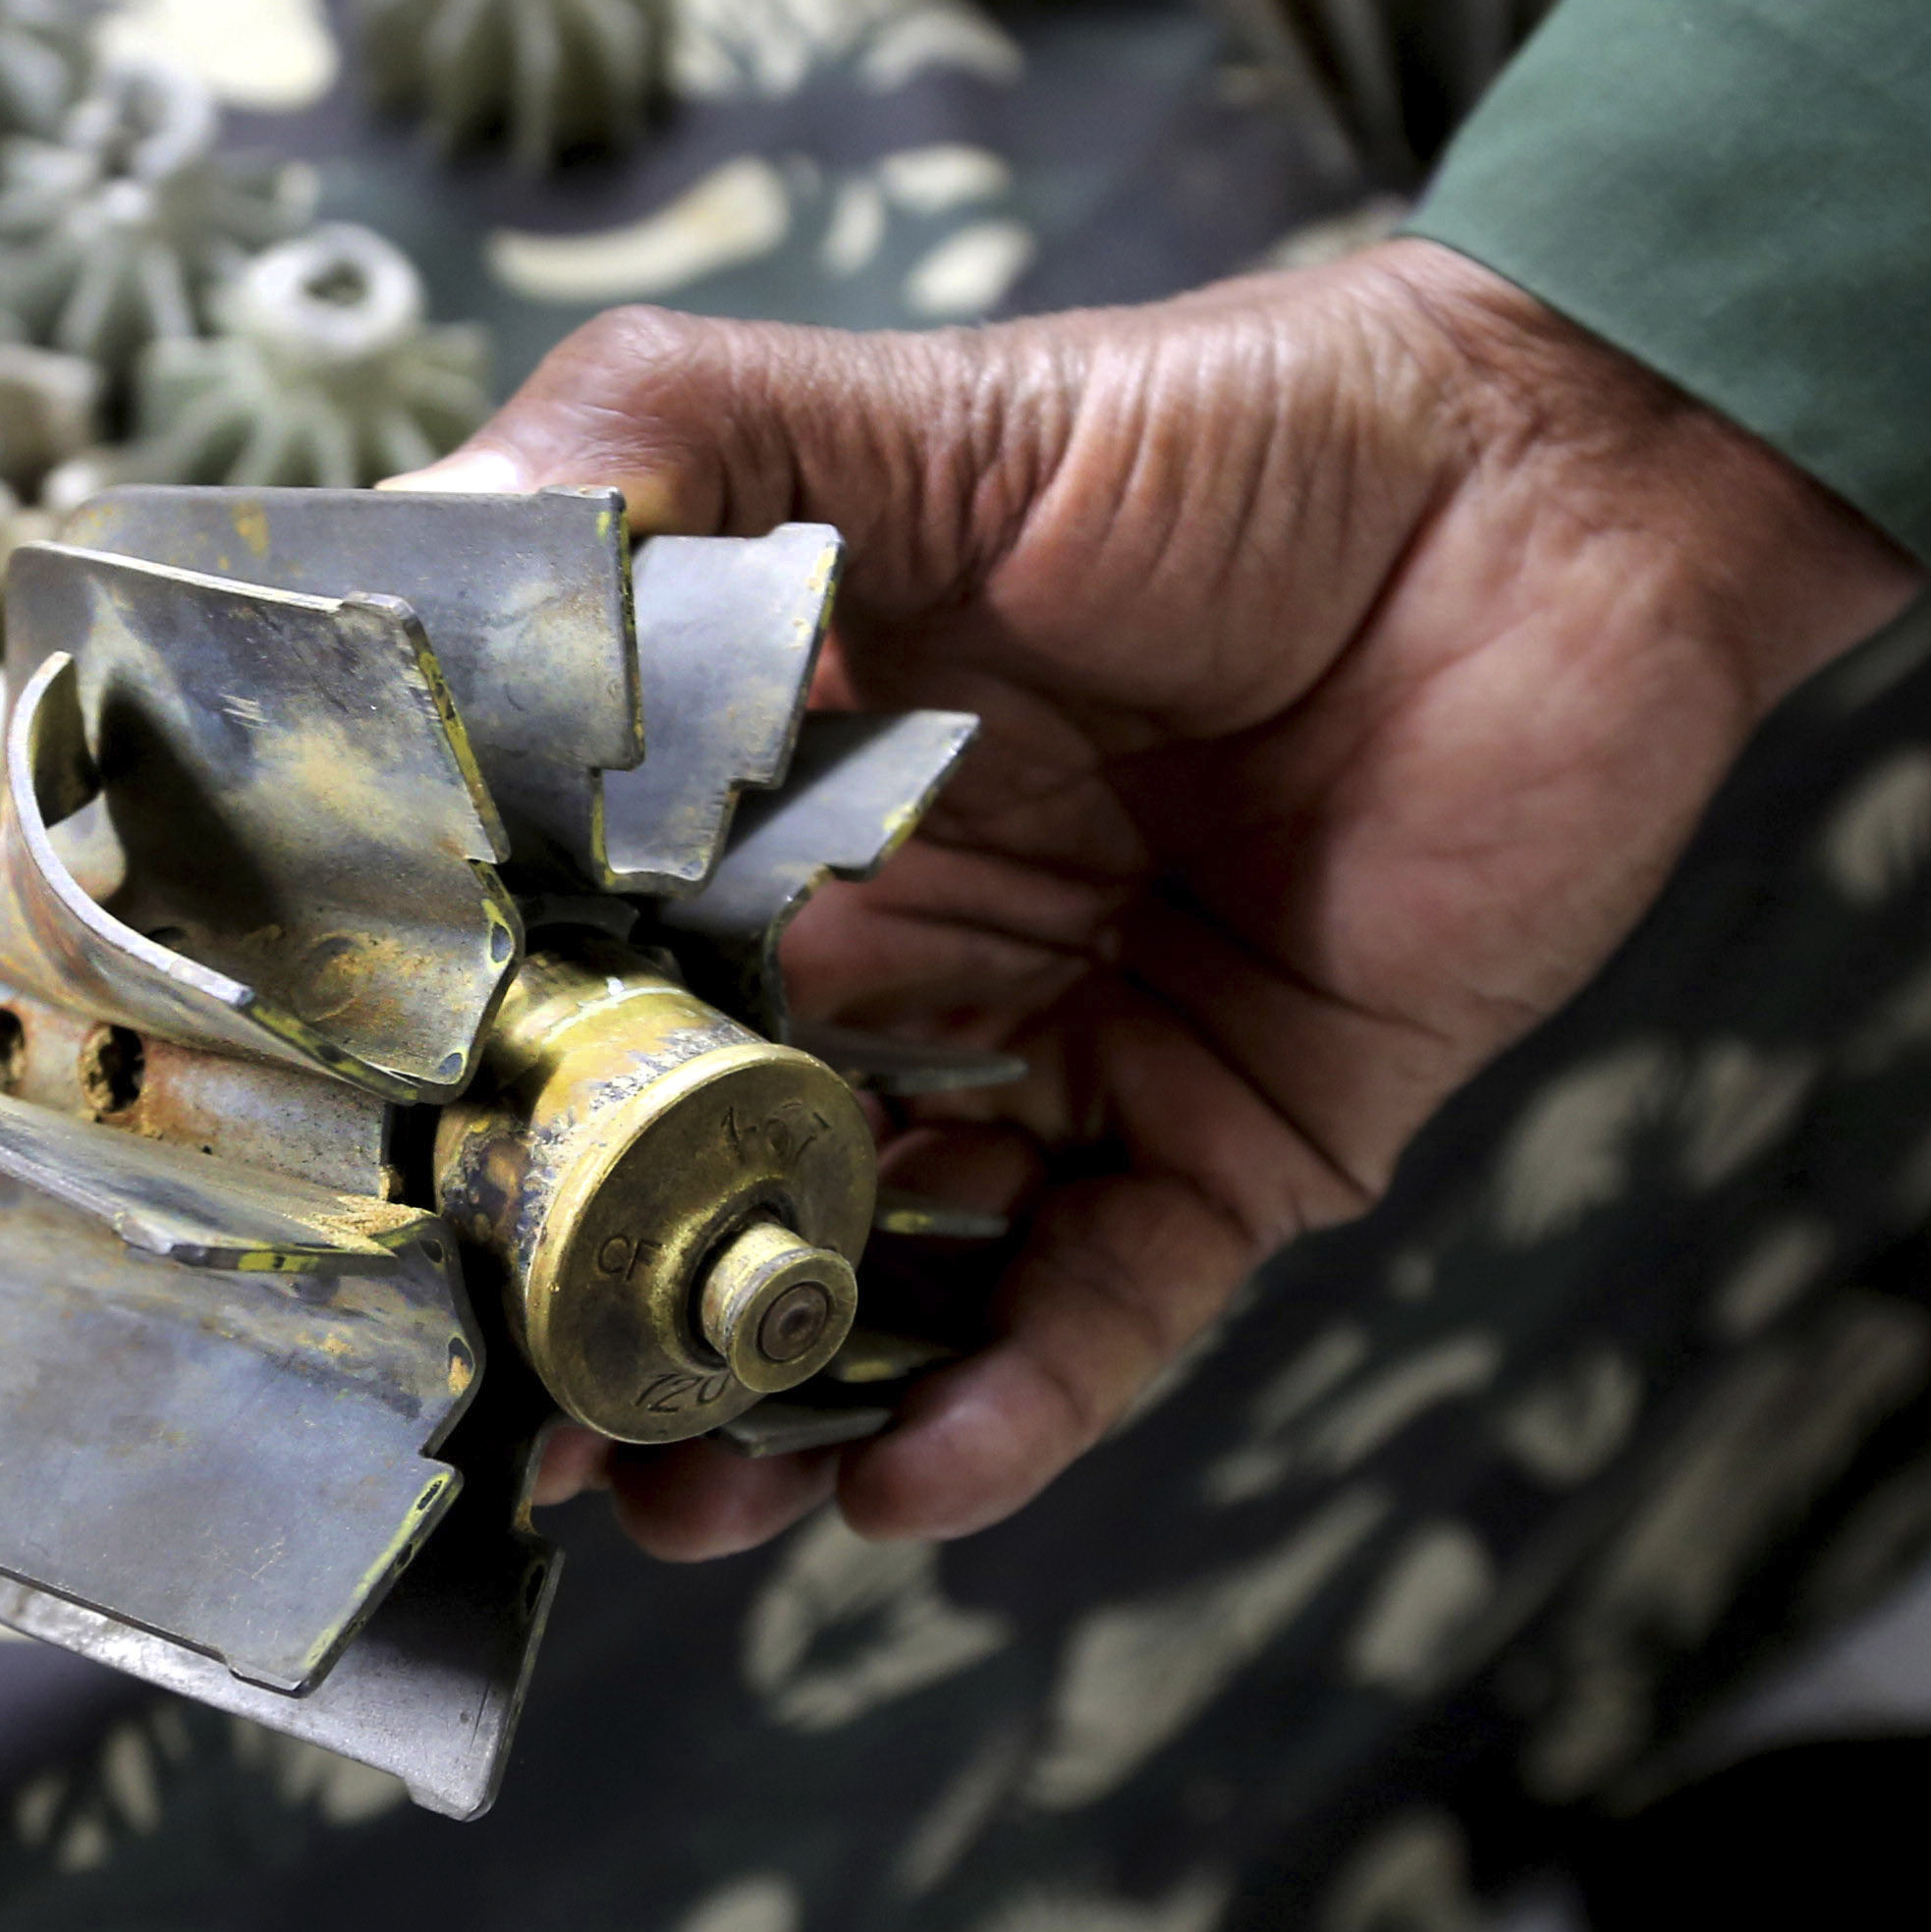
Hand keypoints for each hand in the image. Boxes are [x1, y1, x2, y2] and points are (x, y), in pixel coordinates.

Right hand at [403, 243, 1919, 1559]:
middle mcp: (910, 956)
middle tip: (498, 1419)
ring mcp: (1067, 1062)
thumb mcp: (902, 422)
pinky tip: (906, 1478)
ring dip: (772, 1402)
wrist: (1560, 487)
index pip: (594, 974)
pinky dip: (1008, 1405)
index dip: (488, 1088)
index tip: (369, 1198)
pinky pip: (1099, 1312)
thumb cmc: (1235, 431)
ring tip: (675, 1510)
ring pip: (880, 1277)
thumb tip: (404, 533)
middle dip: (601, 1302)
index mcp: (788, 799)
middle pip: (712, 1162)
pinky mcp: (1236, 1145)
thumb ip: (660, 457)